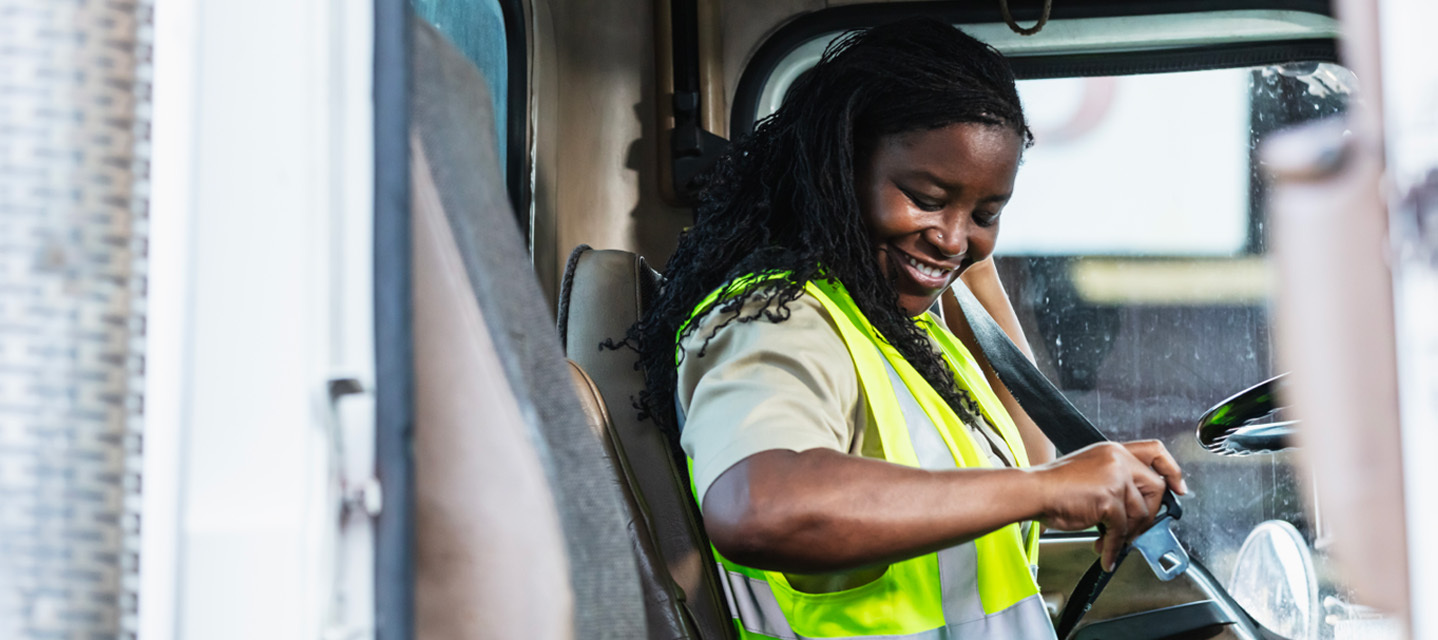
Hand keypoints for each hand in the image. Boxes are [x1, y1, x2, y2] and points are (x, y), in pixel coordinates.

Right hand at [1031, 441, 1186, 571]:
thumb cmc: (1053, 485)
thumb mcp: (1090, 470)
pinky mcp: (1109, 499)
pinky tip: (1106, 553)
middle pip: (1155, 487)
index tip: (1178, 488)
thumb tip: (1136, 505)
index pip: (1155, 451)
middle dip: (1151, 513)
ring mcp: (1115, 478)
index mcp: (1113, 451)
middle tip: (1137, 528)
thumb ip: (1116, 479)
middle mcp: (1118, 460)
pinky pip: (1121, 530)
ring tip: (1110, 542)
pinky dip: (1113, 547)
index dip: (1172, 470)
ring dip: (1127, 534)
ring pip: (1140, 513)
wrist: (1033, 491)